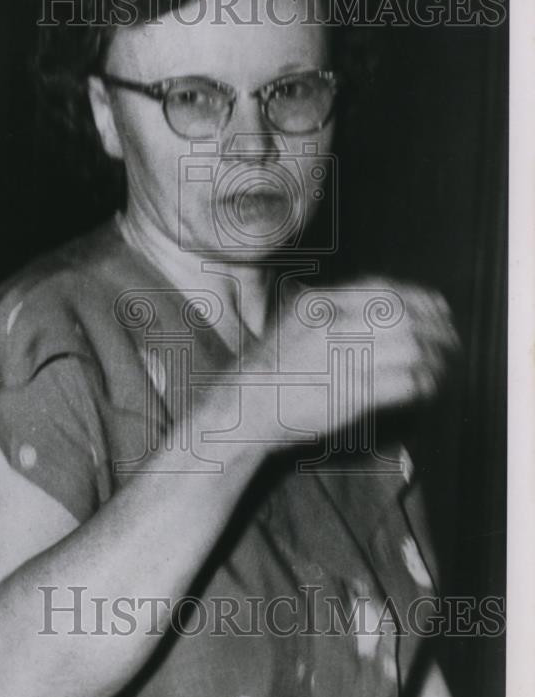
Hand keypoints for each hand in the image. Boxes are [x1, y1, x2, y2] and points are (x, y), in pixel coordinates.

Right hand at [273, 276, 460, 437]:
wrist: (246, 405)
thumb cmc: (272, 367)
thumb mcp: (296, 320)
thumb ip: (334, 308)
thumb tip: (386, 307)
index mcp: (320, 304)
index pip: (383, 290)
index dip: (419, 297)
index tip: (438, 308)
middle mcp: (333, 326)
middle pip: (403, 317)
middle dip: (435, 328)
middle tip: (450, 340)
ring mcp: (343, 359)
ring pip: (410, 349)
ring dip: (434, 358)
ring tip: (442, 365)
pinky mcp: (351, 394)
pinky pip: (403, 383)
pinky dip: (423, 383)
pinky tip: (427, 386)